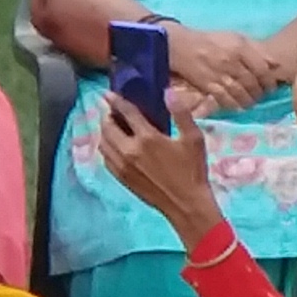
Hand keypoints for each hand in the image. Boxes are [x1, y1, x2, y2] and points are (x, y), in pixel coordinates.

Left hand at [92, 95, 226, 245]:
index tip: (108, 94)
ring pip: (103, 143)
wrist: (186, 204)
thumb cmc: (193, 171)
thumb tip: (168, 92)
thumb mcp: (194, 139)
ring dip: (105, 131)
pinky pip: (105, 158)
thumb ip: (181, 114)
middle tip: (112, 111)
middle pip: (108, 127)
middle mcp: (129, 151)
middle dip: (107, 115)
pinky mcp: (120, 178)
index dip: (116, 101)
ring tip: (113, 126)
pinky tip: (114, 146)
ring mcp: (122, 166)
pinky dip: (106, 147)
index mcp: (147, 139)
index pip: (126, 113)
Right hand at [166, 25, 276, 104]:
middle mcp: (231, 62)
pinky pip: (224, 99)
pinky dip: (233, 105)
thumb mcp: (236, 38)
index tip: (270, 87)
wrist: (178, 45)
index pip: (262, 69)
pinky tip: (236, 106)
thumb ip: (257, 49)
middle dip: (259, 93)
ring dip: (248, 101)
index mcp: (240, 48)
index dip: (270, 82)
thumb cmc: (210, 41)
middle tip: (260, 97)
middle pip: (253, 83)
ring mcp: (218, 74)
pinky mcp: (206, 85)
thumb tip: (277, 64)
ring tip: (250, 102)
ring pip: (240, 93)